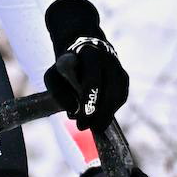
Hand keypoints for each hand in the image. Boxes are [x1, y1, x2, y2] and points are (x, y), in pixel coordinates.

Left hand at [43, 0, 129, 131]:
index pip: (93, 79)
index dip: (88, 101)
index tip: (80, 119)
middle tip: (84, 127)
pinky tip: (101, 118)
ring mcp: (118, 68)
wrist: (82, 49)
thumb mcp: (52, 75)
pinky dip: (112, 110)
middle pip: (110, 91)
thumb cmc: (65, 66)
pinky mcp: (123, 78)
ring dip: (106, 115)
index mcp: (90, 54)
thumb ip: (58, 92)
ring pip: (118, 96)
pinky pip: (121, 97)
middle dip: (98, 113)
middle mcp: (108, 60)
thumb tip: (73, 111)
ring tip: (93, 127)